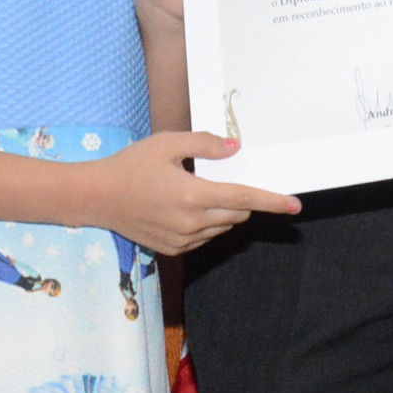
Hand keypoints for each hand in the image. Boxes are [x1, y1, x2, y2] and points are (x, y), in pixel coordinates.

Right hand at [86, 131, 300, 254]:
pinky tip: (183, 206)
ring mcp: (182, 240)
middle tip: (223, 178)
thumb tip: (234, 148)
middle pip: (236, 213)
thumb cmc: (131, 165)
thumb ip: (204, 144)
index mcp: (194, 196)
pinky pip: (204, 237)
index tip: (295, 205)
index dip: (272, 201)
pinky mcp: (173, 249)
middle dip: (241, 198)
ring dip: (222, 210)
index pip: (244, 199)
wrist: (97, 197)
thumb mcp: (167, 144)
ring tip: (195, 189)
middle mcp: (192, 223)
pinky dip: (205, 222)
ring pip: (221, 226)